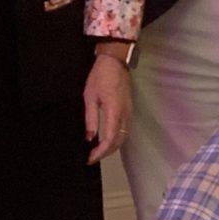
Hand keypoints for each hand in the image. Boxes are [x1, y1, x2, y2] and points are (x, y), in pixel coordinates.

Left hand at [84, 49, 132, 164]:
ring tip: (97, 151)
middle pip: (119, 141)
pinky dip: (116, 138)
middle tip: (92, 158)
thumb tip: (89, 137)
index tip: (90, 158)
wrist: (115, 61)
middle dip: (106, 153)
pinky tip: (106, 139)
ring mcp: (129, 112)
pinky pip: (125, 129)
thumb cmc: (100, 76)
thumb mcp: (90, 96)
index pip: (110, 139)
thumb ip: (91, 118)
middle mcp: (125, 114)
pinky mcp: (129, 109)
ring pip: (123, 137)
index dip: (101, 152)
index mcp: (114, 111)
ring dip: (111, 147)